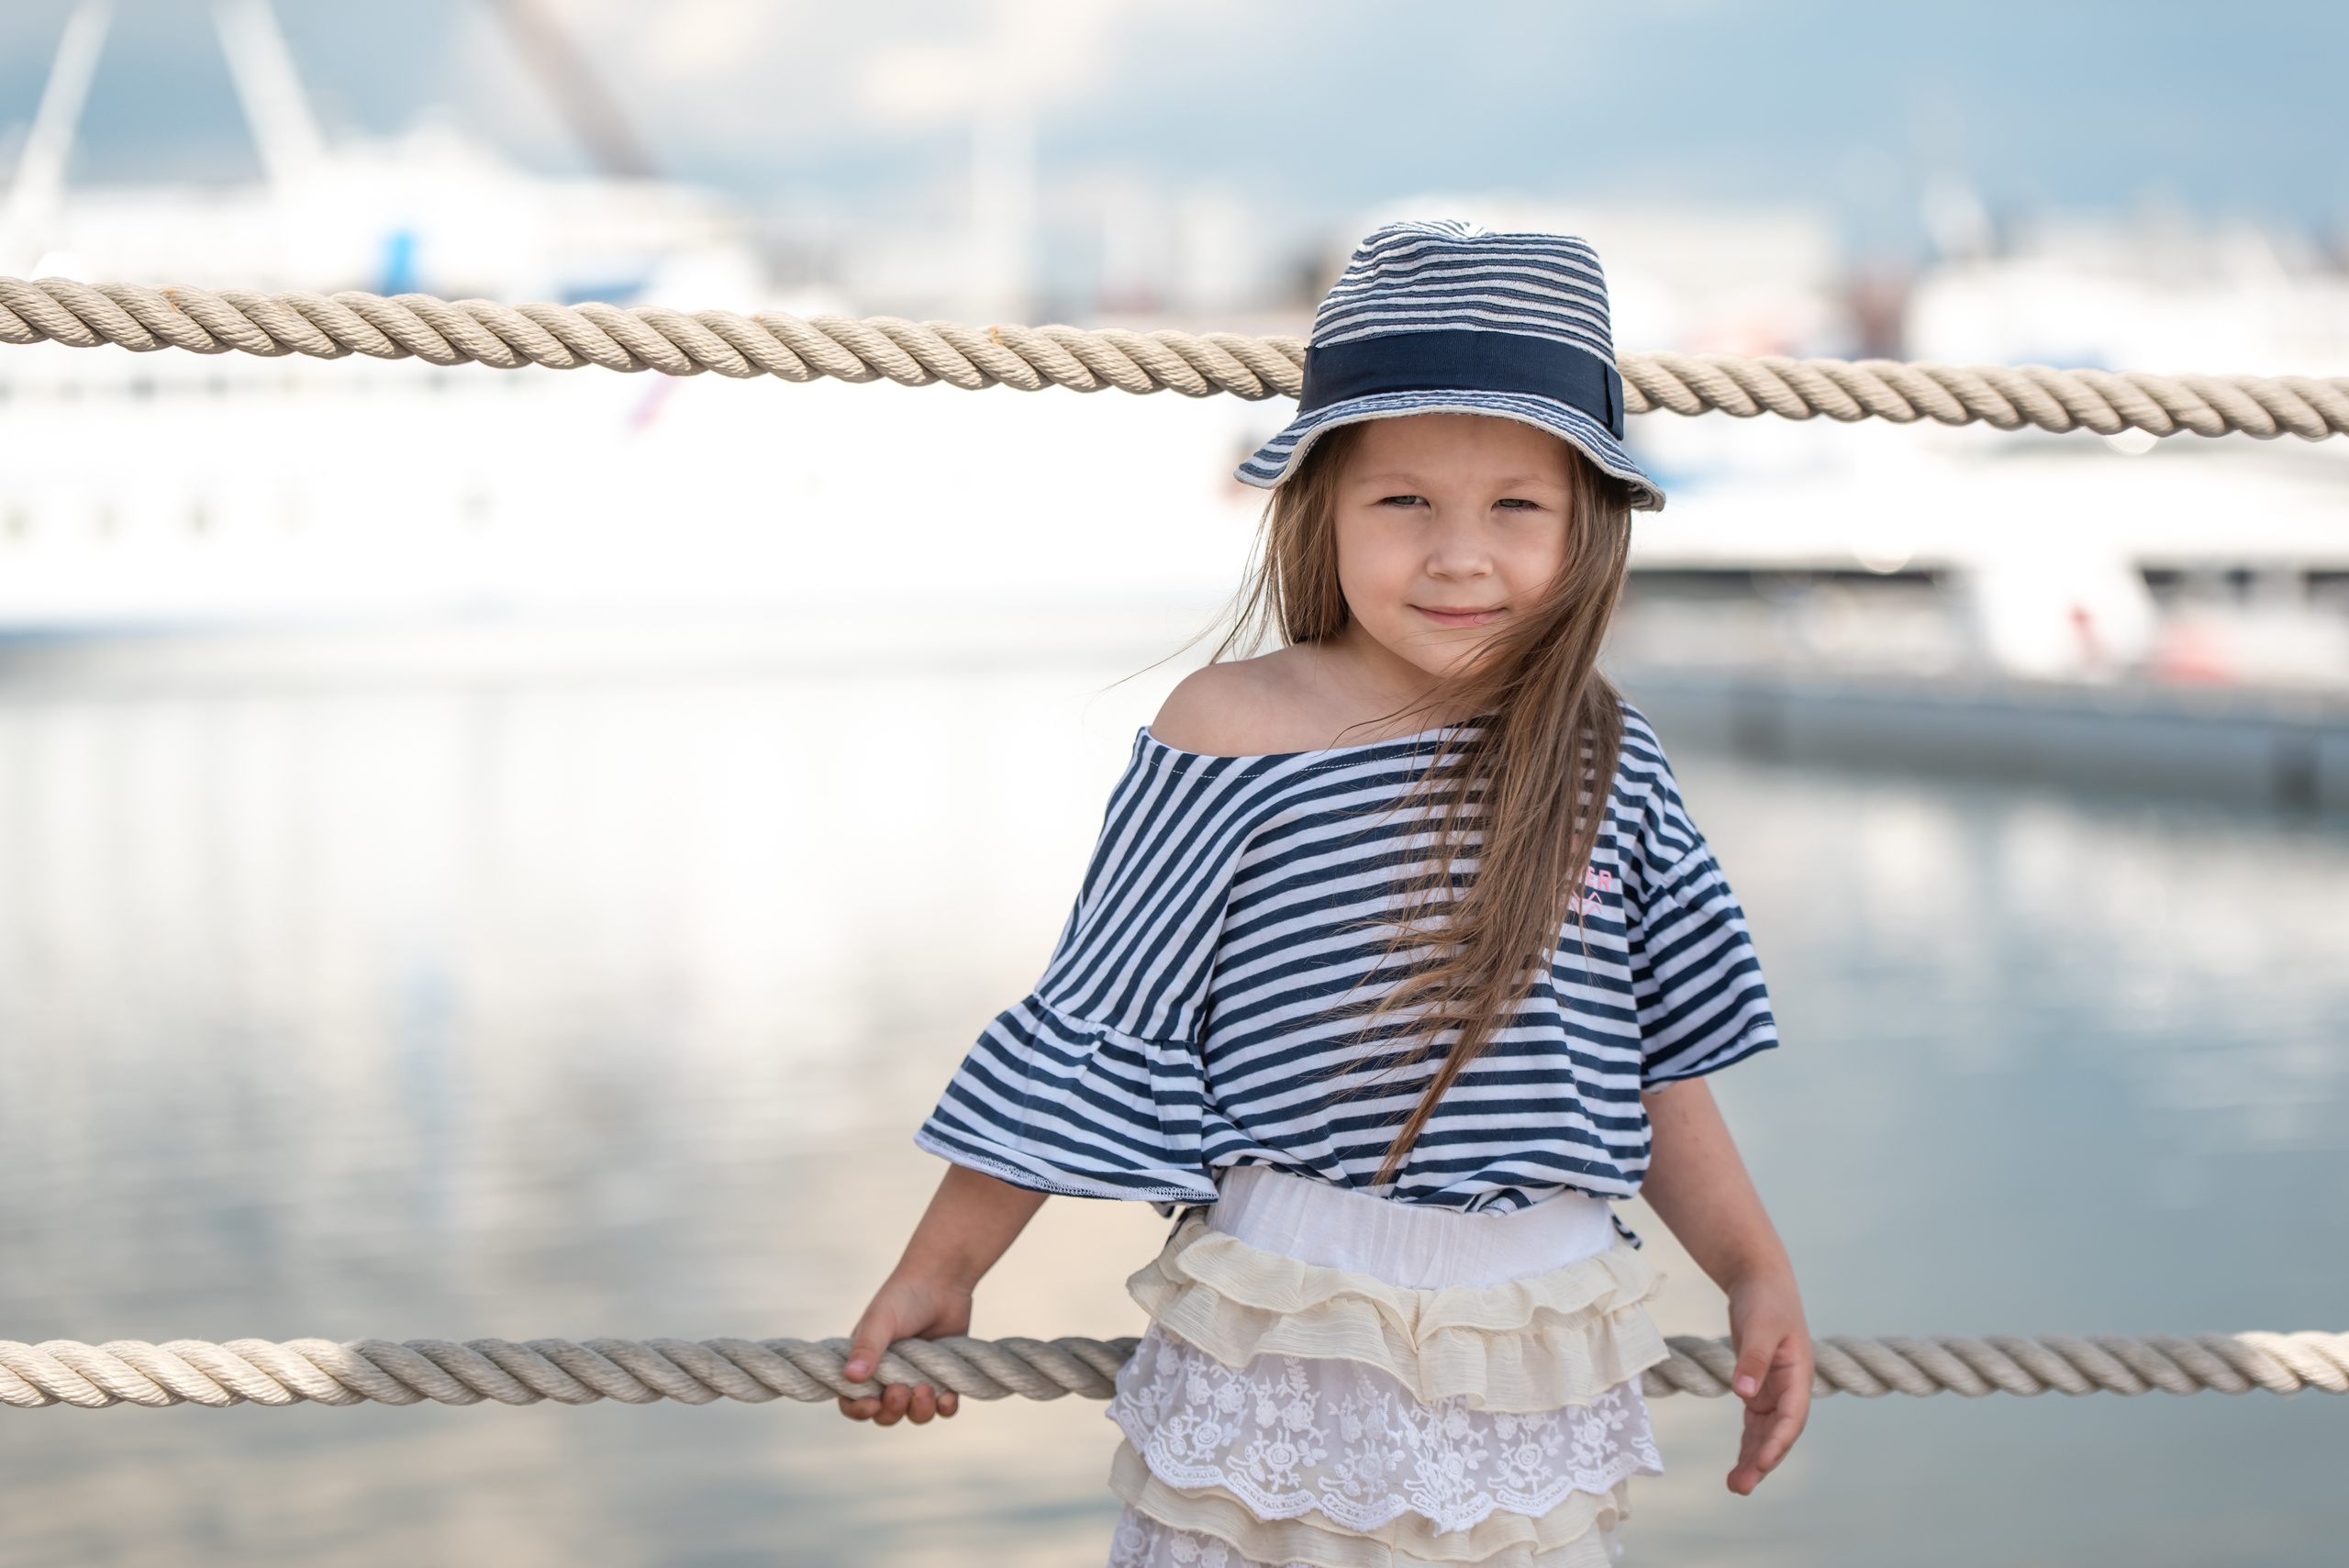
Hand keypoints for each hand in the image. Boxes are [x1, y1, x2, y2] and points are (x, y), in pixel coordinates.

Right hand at [836, 1270, 971, 1425]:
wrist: (943, 1280)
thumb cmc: (903, 1296)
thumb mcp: (880, 1320)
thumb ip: (867, 1348)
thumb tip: (851, 1377)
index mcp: (864, 1364)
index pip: (852, 1400)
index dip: (859, 1409)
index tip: (872, 1404)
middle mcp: (888, 1376)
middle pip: (885, 1414)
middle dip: (892, 1410)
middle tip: (902, 1389)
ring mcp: (917, 1378)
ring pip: (914, 1414)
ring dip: (919, 1411)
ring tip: (926, 1389)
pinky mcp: (943, 1377)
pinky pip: (943, 1406)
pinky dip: (944, 1407)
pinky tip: (947, 1396)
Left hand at [1723, 1274, 1810, 1494]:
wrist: (1759, 1280)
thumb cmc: (1764, 1299)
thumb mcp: (1759, 1324)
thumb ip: (1753, 1357)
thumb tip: (1744, 1393)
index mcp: (1799, 1374)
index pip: (1791, 1416)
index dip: (1778, 1441)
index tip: (1760, 1462)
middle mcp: (1790, 1388)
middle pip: (1779, 1433)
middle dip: (1762, 1461)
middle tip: (1739, 1487)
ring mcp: (1775, 1390)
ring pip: (1766, 1433)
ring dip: (1753, 1458)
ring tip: (1735, 1486)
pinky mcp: (1759, 1387)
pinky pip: (1754, 1423)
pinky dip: (1747, 1442)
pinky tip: (1738, 1464)